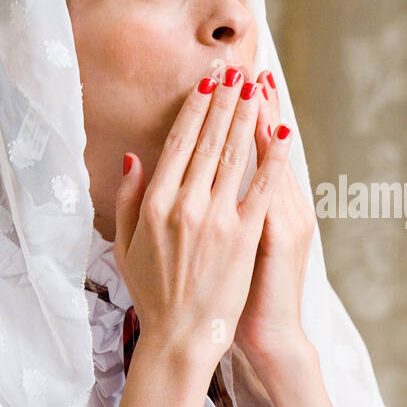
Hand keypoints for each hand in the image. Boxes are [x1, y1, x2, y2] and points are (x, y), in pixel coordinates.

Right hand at [112, 67, 292, 376]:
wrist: (181, 337)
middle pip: (209, 139)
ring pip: (235, 155)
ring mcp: (216, 219)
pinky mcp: (244, 236)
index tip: (207, 81)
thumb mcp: (124, 245)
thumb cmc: (153, 293)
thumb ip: (126, 199)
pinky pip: (262, 189)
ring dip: (248, 116)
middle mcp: (184, 204)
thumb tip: (132, 158)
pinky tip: (282, 132)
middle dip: (225, 99)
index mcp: (154, 203)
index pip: (178, 142)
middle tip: (237, 69)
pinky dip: (273, 158)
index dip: (195, 107)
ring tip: (257, 86)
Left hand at [233, 69, 316, 370]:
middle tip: (249, 66)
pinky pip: (273, 191)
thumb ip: (227, 210)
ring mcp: (284, 219)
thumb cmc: (242, 296)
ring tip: (257, 86)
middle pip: (265, 147)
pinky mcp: (280, 236)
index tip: (233, 81)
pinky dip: (272, 162)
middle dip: (254, 106)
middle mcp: (281, 206)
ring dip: (264, 122)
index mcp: (263, 208)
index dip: (243, 117)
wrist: (267, 335)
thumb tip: (205, 180)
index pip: (250, 152)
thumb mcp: (238, 247)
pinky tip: (268, 134)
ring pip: (272, 160)